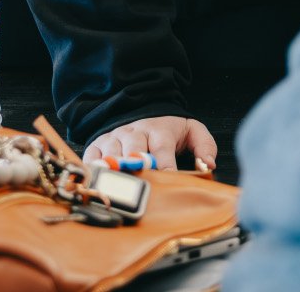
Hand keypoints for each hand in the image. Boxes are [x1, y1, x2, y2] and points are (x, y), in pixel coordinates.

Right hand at [84, 115, 215, 172]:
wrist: (144, 112)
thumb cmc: (169, 130)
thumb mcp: (192, 131)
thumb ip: (204, 146)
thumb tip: (207, 165)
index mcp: (159, 130)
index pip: (162, 148)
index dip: (164, 164)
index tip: (167, 177)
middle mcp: (135, 132)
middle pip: (133, 150)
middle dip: (136, 166)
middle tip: (139, 183)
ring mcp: (114, 137)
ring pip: (112, 154)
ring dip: (115, 170)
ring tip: (118, 186)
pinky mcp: (97, 144)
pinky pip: (91, 157)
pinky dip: (93, 169)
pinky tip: (97, 182)